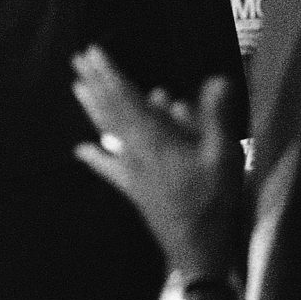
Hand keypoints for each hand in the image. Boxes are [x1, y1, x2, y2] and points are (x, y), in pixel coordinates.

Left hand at [70, 46, 241, 280]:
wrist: (197, 246)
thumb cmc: (213, 199)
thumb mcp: (224, 156)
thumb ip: (216, 116)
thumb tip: (215, 79)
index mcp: (155, 138)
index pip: (126, 98)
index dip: (109, 73)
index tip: (93, 53)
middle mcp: (136, 149)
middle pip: (110, 109)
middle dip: (94, 82)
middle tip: (76, 59)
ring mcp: (130, 169)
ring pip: (107, 132)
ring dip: (92, 108)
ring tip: (76, 87)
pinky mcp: (131, 187)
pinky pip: (109, 169)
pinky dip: (95, 157)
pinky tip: (80, 149)